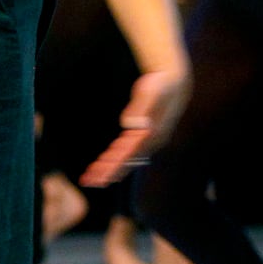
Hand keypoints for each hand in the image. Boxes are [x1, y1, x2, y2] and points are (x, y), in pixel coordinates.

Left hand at [80, 67, 189, 187]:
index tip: (101, 176)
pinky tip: (104, 164)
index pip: (130, 154)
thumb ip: (142, 108)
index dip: (115, 165)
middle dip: (107, 171)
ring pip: (126, 159)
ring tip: (90, 177)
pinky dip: (114, 159)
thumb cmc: (163, 85)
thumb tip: (131, 124)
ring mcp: (146, 140)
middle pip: (127, 161)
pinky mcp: (142, 136)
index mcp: (152, 134)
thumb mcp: (153, 92)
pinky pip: (126, 152)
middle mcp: (150, 141)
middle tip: (88, 181)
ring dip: (108, 168)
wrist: (174, 82)